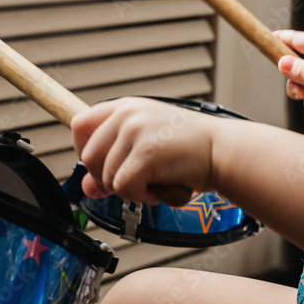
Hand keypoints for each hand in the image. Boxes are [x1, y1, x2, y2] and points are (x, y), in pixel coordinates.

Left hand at [70, 97, 219, 205]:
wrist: (223, 151)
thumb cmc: (189, 149)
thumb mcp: (145, 148)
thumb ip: (113, 162)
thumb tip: (87, 188)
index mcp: (124, 107)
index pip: (79, 125)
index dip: (83, 152)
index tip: (99, 167)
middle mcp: (126, 114)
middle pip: (88, 157)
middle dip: (106, 179)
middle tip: (134, 182)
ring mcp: (134, 130)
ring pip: (105, 176)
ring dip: (129, 190)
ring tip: (155, 181)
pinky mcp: (145, 152)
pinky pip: (123, 187)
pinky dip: (141, 197)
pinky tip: (161, 187)